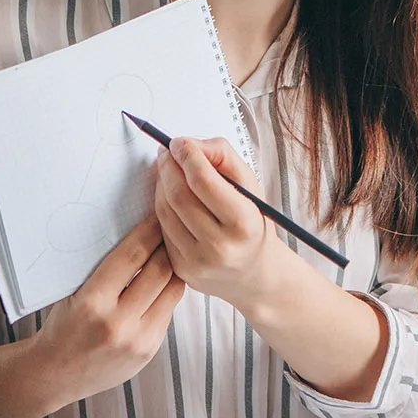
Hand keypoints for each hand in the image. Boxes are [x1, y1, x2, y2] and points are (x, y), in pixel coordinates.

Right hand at [30, 217, 184, 402]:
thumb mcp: (74, 293)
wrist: (54, 375)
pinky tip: (167, 280)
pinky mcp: (149, 351)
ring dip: (175, 268)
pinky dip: (168, 293)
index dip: (149, 231)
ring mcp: (138, 340)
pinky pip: (169, 312)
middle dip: (168, 245)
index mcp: (92, 303)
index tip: (158, 215)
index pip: (132, 256)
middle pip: (160, 270)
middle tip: (172, 227)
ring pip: (172, 291)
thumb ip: (105, 270)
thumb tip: (139, 233)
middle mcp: (118, 323)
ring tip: (174, 251)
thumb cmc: (62, 325)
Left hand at [153, 137, 278, 309]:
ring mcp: (198, 261)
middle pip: (179, 195)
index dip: (187, 155)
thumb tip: (190, 145)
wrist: (255, 275)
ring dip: (162, 184)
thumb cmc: (253, 225)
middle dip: (169, 167)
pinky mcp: (181, 269)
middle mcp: (220, 246)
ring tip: (169, 170)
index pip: (204, 181)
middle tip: (169, 152)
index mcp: (243, 223)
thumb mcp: (252, 187)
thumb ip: (224, 157)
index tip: (180, 142)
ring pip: (165, 211)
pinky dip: (163, 206)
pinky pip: (163, 229)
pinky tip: (172, 197)